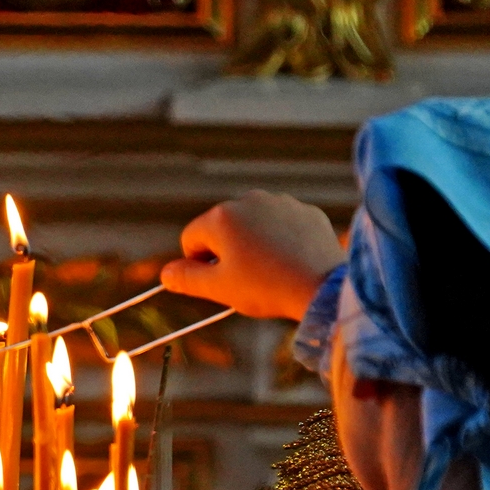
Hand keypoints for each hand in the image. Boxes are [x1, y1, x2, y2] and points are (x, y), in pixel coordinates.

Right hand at [161, 191, 343, 321]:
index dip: (197, 264)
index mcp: (221, 217)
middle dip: (226, 251)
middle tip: (246, 279)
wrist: (322, 286)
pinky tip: (290, 261)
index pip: (191, 238)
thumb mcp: (218, 288)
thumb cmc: (266, 287)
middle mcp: (248, 200)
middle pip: (221, 228)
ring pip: (252, 225)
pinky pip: (281, 225)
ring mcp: (280, 202)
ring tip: (270, 271)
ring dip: (252, 244)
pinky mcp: (305, 211)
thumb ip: (186, 278)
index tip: (218, 281)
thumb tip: (166, 274)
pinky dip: (280, 240)